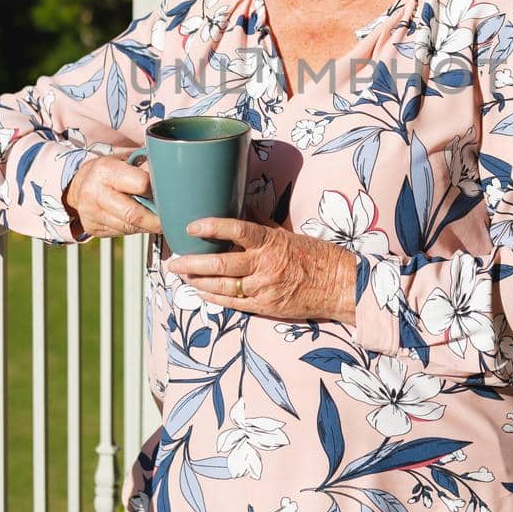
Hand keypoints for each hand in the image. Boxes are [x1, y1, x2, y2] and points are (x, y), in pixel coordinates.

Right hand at [64, 154, 162, 237]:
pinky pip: (121, 233)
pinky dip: (134, 229)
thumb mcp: (125, 161)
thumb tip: (171, 176)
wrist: (79, 185)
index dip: (157, 190)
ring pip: (129, 227)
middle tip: (170, 218)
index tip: (168, 193)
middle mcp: (95, 192)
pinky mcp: (92, 228)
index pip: (142, 184)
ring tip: (155, 218)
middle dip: (156, 219)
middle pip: (134, 214)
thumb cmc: (109, 172)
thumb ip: (145, 168)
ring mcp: (91, 213)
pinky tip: (138, 221)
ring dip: (147, 226)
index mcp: (106, 170)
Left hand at [166, 218, 357, 323]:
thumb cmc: (315, 256)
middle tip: (174, 260)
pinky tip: (200, 292)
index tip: (192, 226)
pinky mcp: (265, 307)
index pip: (237, 230)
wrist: (338, 285)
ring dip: (197, 281)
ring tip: (182, 275)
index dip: (212, 227)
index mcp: (271, 242)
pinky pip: (233, 303)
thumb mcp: (288, 233)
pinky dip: (213, 297)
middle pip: (220, 264)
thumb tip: (240, 204)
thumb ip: (261, 223)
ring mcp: (263, 289)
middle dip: (192, 263)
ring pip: (221, 286)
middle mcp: (264, 266)